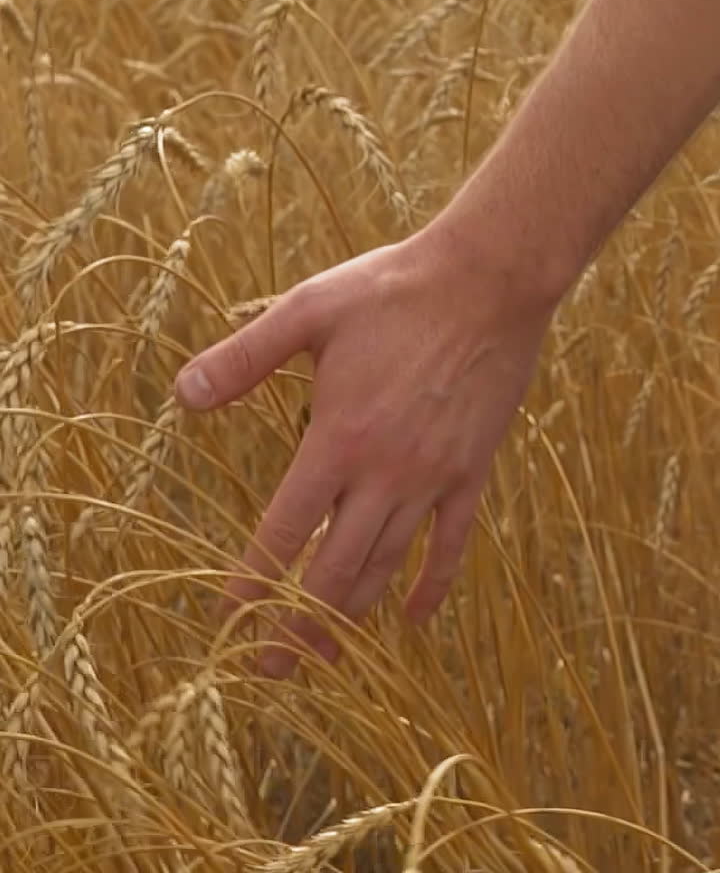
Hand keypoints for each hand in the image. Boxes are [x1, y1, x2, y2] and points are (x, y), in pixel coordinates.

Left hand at [174, 226, 552, 677]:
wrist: (489, 279)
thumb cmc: (393, 290)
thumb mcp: (308, 310)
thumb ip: (245, 357)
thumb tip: (182, 394)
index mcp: (339, 437)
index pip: (286, 529)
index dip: (254, 580)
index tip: (229, 619)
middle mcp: (386, 472)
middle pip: (335, 569)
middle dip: (297, 624)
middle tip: (270, 668)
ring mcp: (434, 477)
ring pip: (387, 565)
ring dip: (351, 612)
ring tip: (325, 652)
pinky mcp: (473, 471)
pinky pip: (451, 544)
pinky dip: (431, 586)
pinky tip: (413, 619)